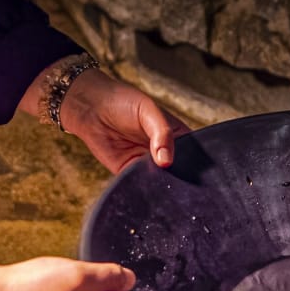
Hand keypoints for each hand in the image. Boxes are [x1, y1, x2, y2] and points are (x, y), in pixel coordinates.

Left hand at [59, 70, 189, 173]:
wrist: (91, 107)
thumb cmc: (122, 101)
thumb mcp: (148, 111)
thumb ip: (162, 133)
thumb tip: (167, 161)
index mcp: (177, 136)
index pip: (194, 154)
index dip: (197, 163)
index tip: (198, 171)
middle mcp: (165, 153)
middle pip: (179, 172)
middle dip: (180, 178)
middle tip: (179, 180)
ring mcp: (148, 165)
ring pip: (161, 182)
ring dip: (162, 185)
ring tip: (162, 182)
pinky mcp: (128, 173)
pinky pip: (140, 186)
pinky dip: (143, 188)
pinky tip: (145, 186)